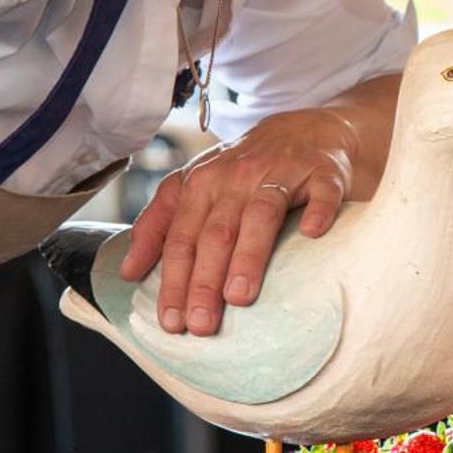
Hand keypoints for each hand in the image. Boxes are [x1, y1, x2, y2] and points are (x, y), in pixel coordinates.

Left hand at [119, 107, 358, 334]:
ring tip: (239, 297)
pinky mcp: (323, 173)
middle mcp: (238, 176)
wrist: (304, 129)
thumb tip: (128, 271)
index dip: (173, 279)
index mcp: (203, 183)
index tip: (171, 321)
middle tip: (201, 323)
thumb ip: (159, 224)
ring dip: (249, 255)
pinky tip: (312, 233)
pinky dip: (317, 211)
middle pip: (216, 232)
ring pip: (261, 215)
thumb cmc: (244, 168)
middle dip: (204, 280)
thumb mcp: (195, 186)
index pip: (182, 237)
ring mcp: (282, 172)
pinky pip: (321, 193)